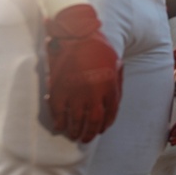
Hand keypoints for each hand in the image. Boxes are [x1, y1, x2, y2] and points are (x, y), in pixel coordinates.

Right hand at [44, 4, 122, 142]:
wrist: (77, 35)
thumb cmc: (99, 47)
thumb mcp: (116, 64)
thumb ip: (116, 82)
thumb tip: (114, 98)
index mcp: (110, 88)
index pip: (110, 114)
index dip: (105, 124)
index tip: (101, 129)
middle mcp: (94, 94)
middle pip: (94, 122)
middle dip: (90, 133)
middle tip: (86, 139)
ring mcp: (76, 93)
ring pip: (76, 120)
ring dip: (75, 131)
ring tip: (73, 136)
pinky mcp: (59, 90)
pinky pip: (58, 112)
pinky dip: (59, 122)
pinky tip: (60, 126)